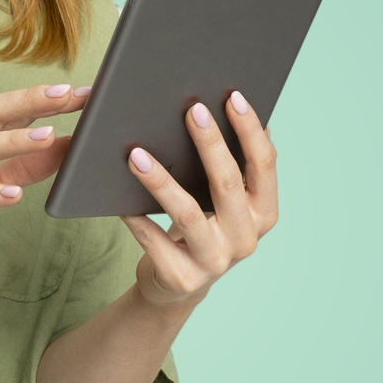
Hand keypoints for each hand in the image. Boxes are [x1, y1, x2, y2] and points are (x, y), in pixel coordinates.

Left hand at [121, 90, 278, 308]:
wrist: (178, 286)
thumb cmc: (202, 227)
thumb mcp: (226, 202)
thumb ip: (234, 166)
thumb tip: (226, 106)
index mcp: (264, 213)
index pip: (264, 165)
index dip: (250, 131)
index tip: (233, 96)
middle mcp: (246, 238)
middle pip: (227, 183)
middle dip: (210, 143)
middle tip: (191, 110)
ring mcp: (214, 261)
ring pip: (187, 214)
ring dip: (160, 181)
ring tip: (136, 154)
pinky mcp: (182, 277)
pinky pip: (154, 240)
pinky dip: (136, 217)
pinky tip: (118, 196)